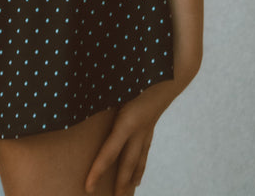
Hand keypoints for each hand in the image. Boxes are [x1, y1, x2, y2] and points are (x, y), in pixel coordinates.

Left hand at [84, 79, 180, 195]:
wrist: (175, 72)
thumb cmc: (141, 71)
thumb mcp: (117, 82)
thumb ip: (101, 93)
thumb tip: (80, 98)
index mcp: (128, 122)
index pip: (109, 153)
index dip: (98, 171)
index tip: (88, 187)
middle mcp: (139, 129)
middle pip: (127, 163)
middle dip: (119, 184)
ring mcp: (148, 127)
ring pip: (139, 158)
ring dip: (132, 176)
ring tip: (128, 190)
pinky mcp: (151, 122)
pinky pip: (145, 147)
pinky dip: (141, 161)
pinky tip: (139, 169)